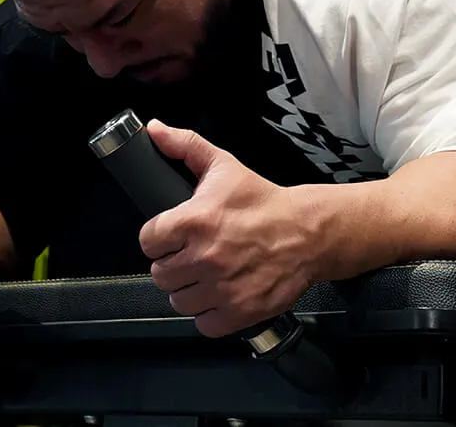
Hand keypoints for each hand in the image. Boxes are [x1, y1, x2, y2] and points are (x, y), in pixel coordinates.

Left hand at [139, 121, 317, 337]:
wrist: (308, 232)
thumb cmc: (265, 202)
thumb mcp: (224, 165)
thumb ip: (184, 145)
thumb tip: (154, 129)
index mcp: (195, 221)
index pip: (147, 241)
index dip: (158, 238)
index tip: (171, 237)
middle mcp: (204, 257)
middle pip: (160, 275)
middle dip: (173, 264)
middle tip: (192, 255)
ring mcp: (221, 288)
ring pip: (178, 302)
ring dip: (189, 290)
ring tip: (206, 275)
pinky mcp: (238, 312)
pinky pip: (203, 324)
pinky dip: (209, 314)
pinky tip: (220, 294)